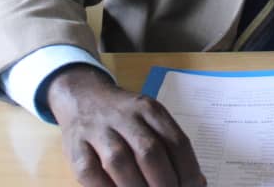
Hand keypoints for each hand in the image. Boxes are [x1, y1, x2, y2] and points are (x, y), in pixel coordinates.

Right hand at [47, 65, 206, 185]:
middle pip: (149, 152)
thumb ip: (170, 147)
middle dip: (165, 184)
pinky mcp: (75, 147)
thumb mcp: (150, 120)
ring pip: (120, 161)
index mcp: (150, 110)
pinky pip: (90, 172)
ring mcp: (98, 131)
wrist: (83, 96)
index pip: (177, 143)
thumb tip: (197, 182)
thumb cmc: (123, 118)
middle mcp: (125, 117)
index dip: (188, 172)